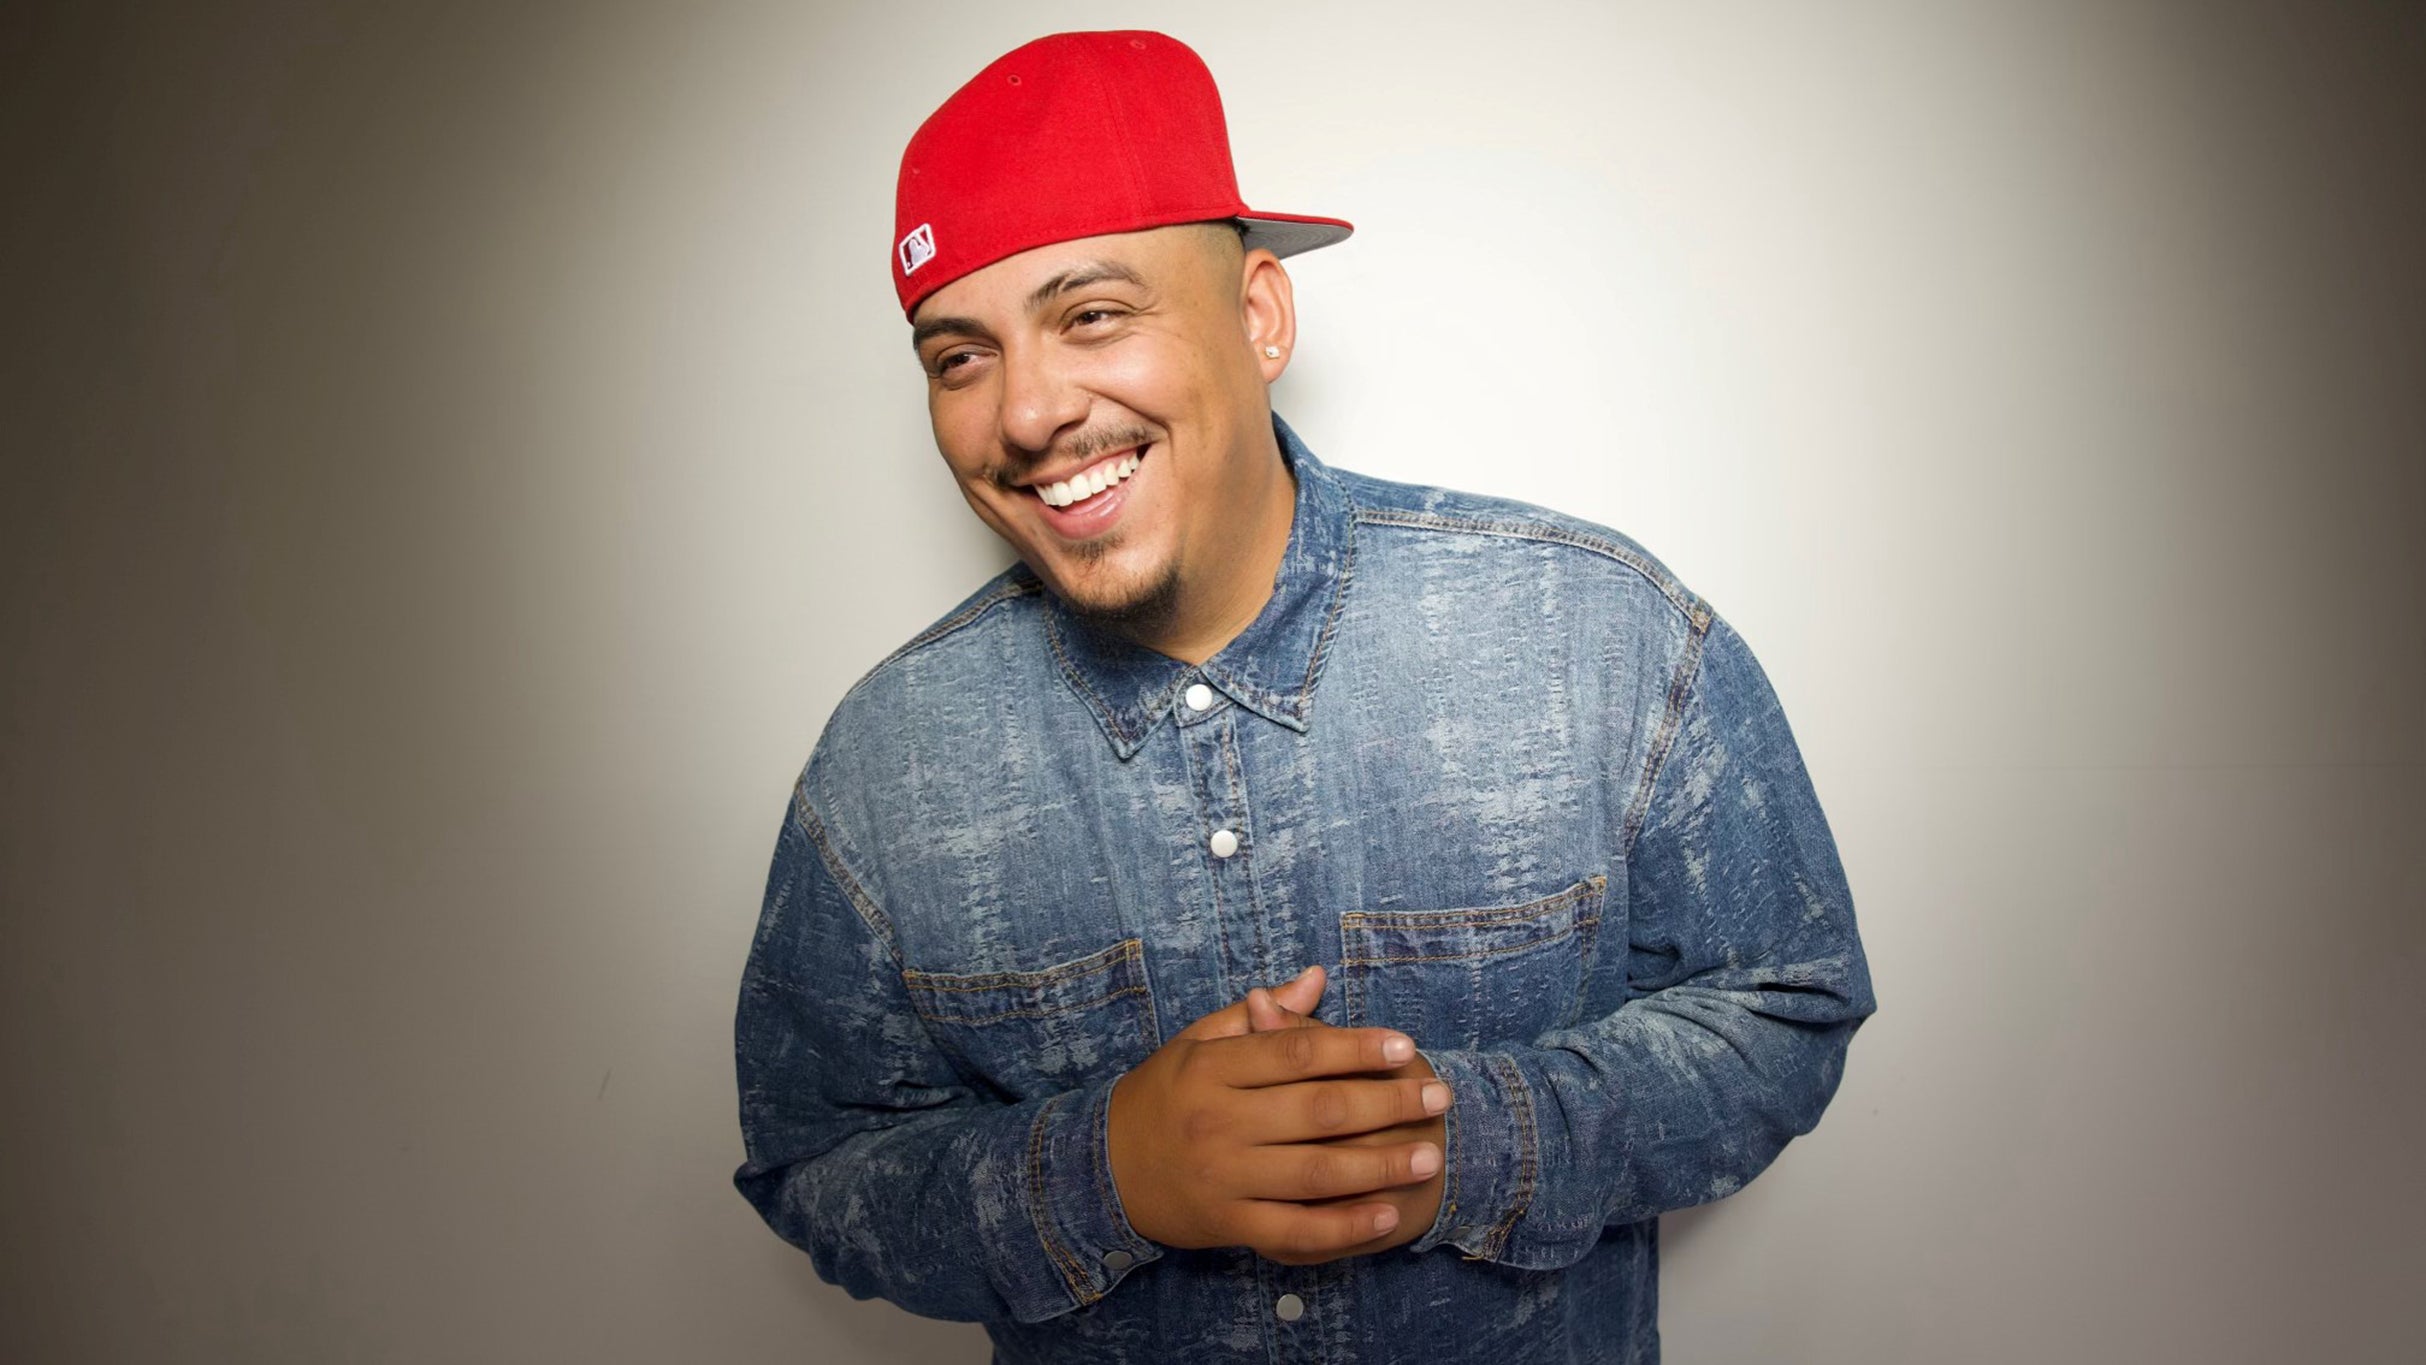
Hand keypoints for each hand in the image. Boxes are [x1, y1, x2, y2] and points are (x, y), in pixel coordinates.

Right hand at [1107, 974, 1450, 1264]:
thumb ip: (1257, 1017)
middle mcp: (1221, 1121)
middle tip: (1438, 1096)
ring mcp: (1225, 1176)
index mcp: (1214, 1069)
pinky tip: (1386, 1214)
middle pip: (1318, 1111)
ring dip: (1379, 1166)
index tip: (1404, 1047)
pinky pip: (1296, 1229)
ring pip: (1316, 1173)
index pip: (1296, 1052)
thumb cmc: (1162, 1097)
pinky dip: (1344, 1226)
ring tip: (1429, 1154)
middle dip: (1386, 1103)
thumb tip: (1315, 978)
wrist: (1102, 1169)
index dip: (1355, 1048)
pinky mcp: (1230, 1223)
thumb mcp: (1197, 1043)